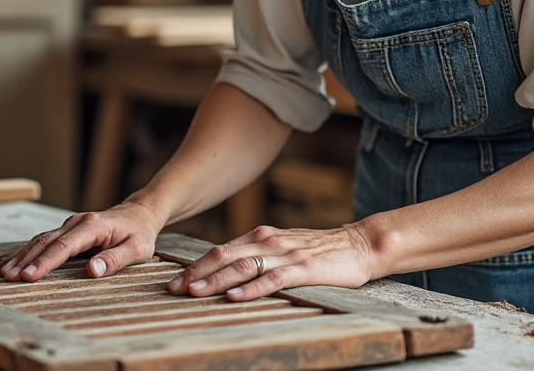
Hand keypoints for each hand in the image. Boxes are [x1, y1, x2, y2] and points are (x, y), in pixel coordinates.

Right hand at [0, 199, 163, 281]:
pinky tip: (14, 261)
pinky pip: (44, 240)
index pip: (64, 246)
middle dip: (26, 259)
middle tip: (8, 277)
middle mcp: (77, 222)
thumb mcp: (136, 249)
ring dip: (22, 255)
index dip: (45, 262)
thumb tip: (91, 270)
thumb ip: (115, 259)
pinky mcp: (67, 230)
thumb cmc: (139, 234)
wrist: (139, 214)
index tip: (28, 276)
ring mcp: (70, 224)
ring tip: (4, 272)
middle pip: (46, 241)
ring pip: (41, 239)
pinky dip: (27, 251)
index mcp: (93, 226)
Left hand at [167, 223, 376, 300]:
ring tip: (195, 292)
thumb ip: (258, 255)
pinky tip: (235, 297)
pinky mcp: (303, 267)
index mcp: (261, 236)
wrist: (359, 244)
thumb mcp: (283, 249)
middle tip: (174, 289)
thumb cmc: (320, 250)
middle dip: (197, 273)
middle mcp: (269, 241)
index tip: (175, 282)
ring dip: (217, 280)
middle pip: (225, 256)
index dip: (196, 266)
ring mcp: (286, 254)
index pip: (221, 250)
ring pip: (244, 265)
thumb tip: (226, 271)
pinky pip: (273, 278)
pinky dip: (251, 288)